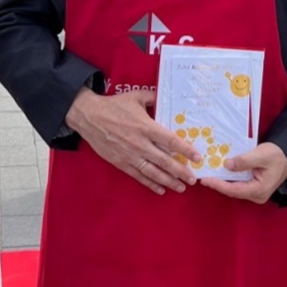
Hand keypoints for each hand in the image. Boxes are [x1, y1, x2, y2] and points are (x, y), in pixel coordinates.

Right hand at [65, 87, 197, 194]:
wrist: (88, 116)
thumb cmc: (113, 106)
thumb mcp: (135, 97)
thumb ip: (153, 98)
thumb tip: (167, 96)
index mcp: (146, 127)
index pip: (170, 141)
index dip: (185, 150)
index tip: (197, 157)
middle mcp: (140, 144)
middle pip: (165, 161)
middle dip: (180, 171)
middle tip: (193, 179)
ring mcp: (130, 155)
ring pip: (153, 172)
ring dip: (168, 181)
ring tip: (181, 187)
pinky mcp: (121, 163)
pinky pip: (138, 175)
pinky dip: (150, 184)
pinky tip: (161, 190)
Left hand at [199, 142, 286, 203]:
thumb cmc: (278, 155)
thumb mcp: (261, 155)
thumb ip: (244, 161)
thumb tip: (226, 165)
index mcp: (259, 190)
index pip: (233, 190)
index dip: (218, 185)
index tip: (205, 180)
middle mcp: (257, 195)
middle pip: (232, 191)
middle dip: (217, 183)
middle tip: (203, 175)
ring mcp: (256, 193)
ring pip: (234, 188)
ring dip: (222, 181)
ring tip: (208, 173)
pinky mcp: (254, 188)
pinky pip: (238, 185)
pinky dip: (229, 179)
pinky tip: (220, 171)